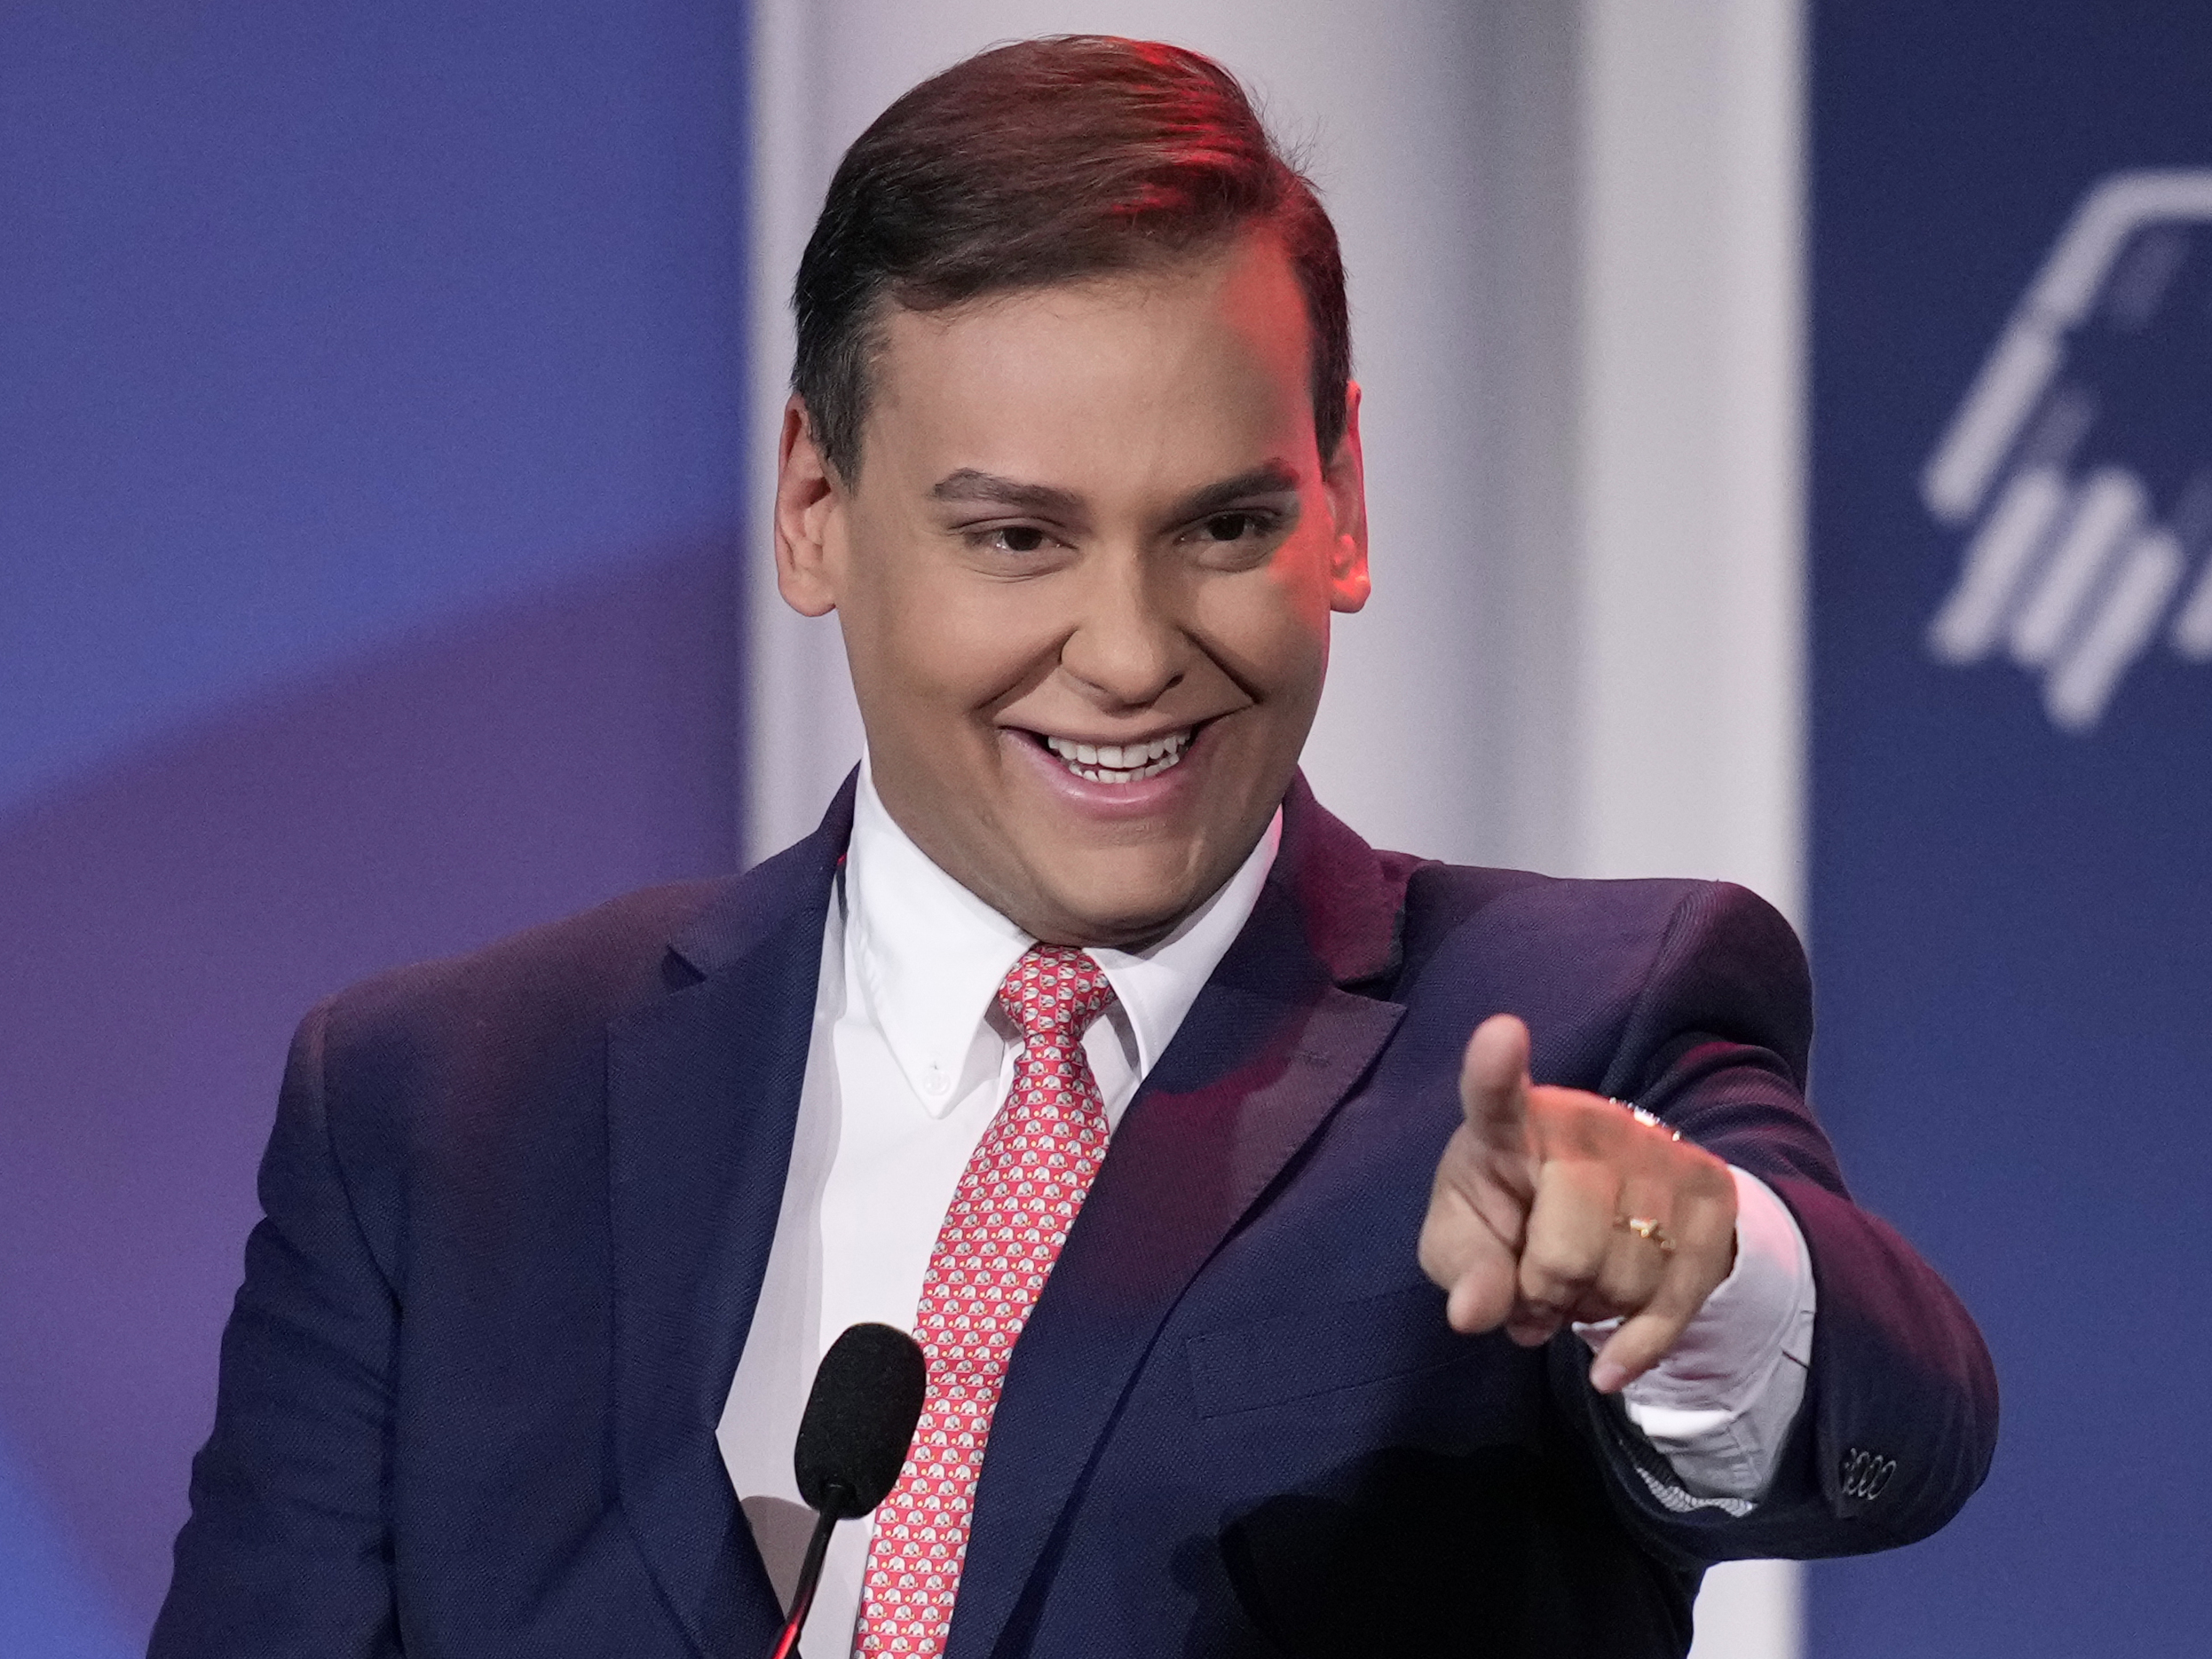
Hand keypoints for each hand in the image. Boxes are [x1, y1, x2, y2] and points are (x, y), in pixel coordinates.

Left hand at [1417, 1013, 1737, 1392]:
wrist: (1599, 1207)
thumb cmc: (1509, 1214)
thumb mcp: (1463, 1242)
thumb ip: (1463, 1271)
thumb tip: (1473, 1313)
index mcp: (1512, 1123)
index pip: (1496, 1093)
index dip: (1495, 1067)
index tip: (1501, 1035)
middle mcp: (1589, 1123)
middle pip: (1568, 1254)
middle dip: (1546, 1298)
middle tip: (1536, 1290)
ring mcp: (1658, 1151)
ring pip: (1628, 1282)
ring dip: (1594, 1314)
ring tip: (1575, 1291)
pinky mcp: (1709, 1191)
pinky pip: (1680, 1298)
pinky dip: (1640, 1347)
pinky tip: (1611, 1365)